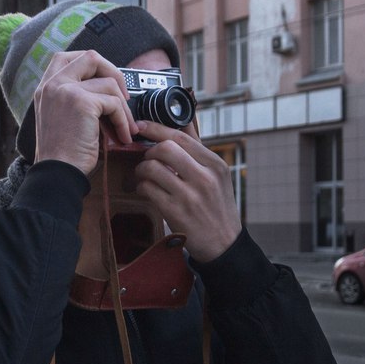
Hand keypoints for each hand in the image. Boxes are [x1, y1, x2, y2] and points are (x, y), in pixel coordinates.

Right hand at [32, 51, 138, 176]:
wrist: (56, 173)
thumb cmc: (62, 155)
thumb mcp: (60, 118)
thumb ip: (74, 98)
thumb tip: (106, 89)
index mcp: (46, 87)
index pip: (67, 57)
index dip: (91, 63)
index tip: (105, 79)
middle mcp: (53, 84)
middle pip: (90, 57)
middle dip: (114, 73)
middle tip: (123, 96)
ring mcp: (66, 90)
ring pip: (109, 84)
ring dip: (123, 108)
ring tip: (125, 127)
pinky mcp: (82, 102)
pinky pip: (114, 104)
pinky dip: (123, 121)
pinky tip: (122, 136)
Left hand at [132, 121, 240, 262]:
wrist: (224, 244)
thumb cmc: (217, 206)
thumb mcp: (217, 175)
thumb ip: (198, 148)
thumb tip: (184, 119)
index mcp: (215, 164)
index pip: (181, 137)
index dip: (156, 128)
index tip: (141, 125)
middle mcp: (205, 177)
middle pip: (165, 149)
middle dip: (149, 152)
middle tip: (147, 159)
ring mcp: (190, 196)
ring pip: (152, 168)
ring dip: (141, 170)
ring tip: (144, 176)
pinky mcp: (176, 212)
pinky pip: (147, 189)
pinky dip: (142, 187)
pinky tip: (146, 190)